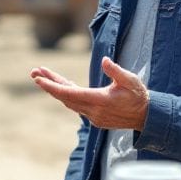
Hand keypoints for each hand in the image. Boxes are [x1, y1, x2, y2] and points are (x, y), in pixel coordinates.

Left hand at [31, 57, 148, 130]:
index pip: (69, 93)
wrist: (147, 117)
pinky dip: (66, 95)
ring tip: (42, 77)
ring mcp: (93, 117)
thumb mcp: (131, 80)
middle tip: (33, 72)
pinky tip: (60, 87)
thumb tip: (105, 61)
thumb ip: (116, 71)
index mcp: (100, 100)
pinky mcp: (94, 118)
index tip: (38, 78)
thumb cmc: (139, 95)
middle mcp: (93, 111)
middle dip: (48, 85)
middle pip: (64, 97)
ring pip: (69, 102)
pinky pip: (75, 105)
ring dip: (55, 90)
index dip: (52, 86)